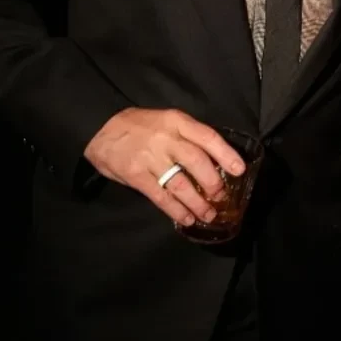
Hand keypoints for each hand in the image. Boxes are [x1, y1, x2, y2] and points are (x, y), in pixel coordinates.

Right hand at [84, 108, 245, 226]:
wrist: (101, 128)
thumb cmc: (141, 126)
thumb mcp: (168, 121)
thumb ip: (188, 136)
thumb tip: (216, 160)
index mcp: (178, 122)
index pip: (208, 137)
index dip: (227, 155)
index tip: (240, 170)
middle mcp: (167, 139)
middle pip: (197, 162)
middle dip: (213, 183)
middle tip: (221, 196)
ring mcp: (151, 158)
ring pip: (181, 183)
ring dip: (198, 202)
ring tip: (209, 214)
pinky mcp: (136, 175)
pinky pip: (161, 196)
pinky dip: (176, 210)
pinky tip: (186, 219)